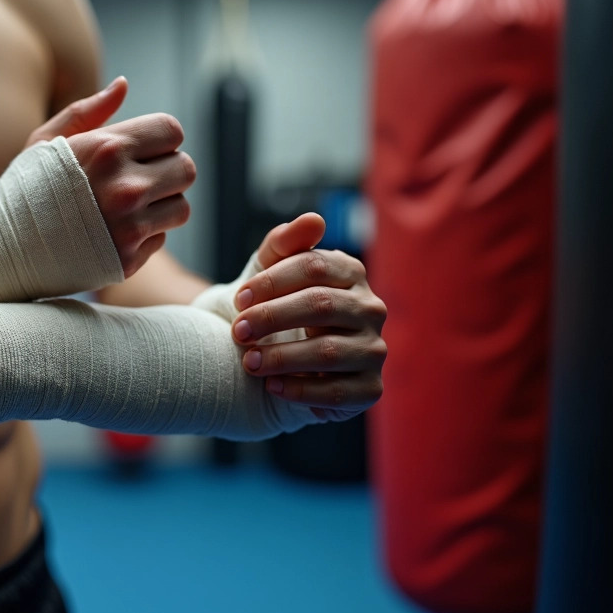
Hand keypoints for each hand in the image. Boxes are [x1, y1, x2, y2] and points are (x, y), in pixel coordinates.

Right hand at [26, 77, 194, 277]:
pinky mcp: (129, 258)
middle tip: (140, 179)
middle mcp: (125, 187)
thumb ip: (88, 111)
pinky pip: (161, 239)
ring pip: (180, 207)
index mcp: (107, 149)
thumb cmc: (25, 188)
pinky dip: (145, 235)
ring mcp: (128, 226)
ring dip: (162, 206)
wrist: (2, 248)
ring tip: (130, 207)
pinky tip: (115, 231)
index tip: (142, 150)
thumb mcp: (46, 141)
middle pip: (186, 169)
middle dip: (167, 171)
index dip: (160, 139)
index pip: (172, 131)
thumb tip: (123, 84)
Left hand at [230, 213, 386, 421]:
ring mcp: (374, 349)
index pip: (314, 266)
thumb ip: (283, 244)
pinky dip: (300, 391)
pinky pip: (338, 391)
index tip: (238, 298)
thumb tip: (313, 220)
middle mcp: (370, 309)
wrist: (276, 360)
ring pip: (328, 351)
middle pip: (321, 305)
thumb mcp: (268, 273)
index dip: (272, 281)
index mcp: (350, 273)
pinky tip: (272, 387)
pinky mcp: (370, 388)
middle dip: (272, 318)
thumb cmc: (274, 308)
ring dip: (282, 357)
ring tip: (249, 362)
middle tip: (237, 331)